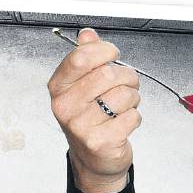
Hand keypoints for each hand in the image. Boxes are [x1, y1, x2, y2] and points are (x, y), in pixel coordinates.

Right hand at [47, 27, 140, 192]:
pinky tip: (121, 124)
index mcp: (59, 88)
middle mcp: (66, 107)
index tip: (112, 55)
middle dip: (126, 77)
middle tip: (124, 85)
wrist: (93, 158)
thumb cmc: (89, 119)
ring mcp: (81, 126)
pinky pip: (132, 116)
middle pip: (108, 74)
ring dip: (132, 99)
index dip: (104, 51)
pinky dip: (134, 118)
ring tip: (121, 107)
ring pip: (124, 95)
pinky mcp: (100, 142)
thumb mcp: (82, 85)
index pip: (81, 57)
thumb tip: (87, 34)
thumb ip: (86, 57)